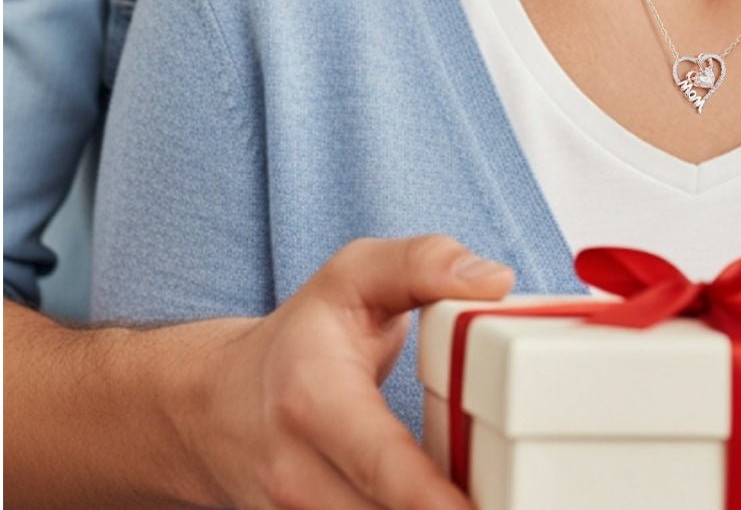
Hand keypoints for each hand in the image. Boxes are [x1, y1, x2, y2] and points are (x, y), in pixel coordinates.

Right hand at [185, 234, 512, 509]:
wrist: (217, 407)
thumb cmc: (300, 338)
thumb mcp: (354, 275)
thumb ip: (423, 264)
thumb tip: (496, 281)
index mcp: (314, 399)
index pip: (380, 461)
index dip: (432, 498)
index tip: (477, 509)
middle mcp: (299, 474)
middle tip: (514, 495)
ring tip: (494, 494)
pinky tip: (449, 501)